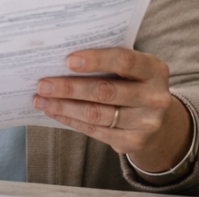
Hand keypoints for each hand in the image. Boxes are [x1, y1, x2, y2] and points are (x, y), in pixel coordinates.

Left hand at [32, 48, 192, 172]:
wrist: (157, 122)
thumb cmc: (133, 84)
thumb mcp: (132, 69)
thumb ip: (107, 61)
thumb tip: (60, 58)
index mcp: (154, 69)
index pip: (125, 61)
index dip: (96, 60)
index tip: (68, 60)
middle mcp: (154, 97)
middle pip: (105, 91)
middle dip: (69, 87)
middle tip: (42, 84)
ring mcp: (145, 122)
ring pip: (96, 114)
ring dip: (63, 106)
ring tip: (40, 100)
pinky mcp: (134, 141)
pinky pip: (95, 131)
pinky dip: (70, 120)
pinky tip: (54, 112)